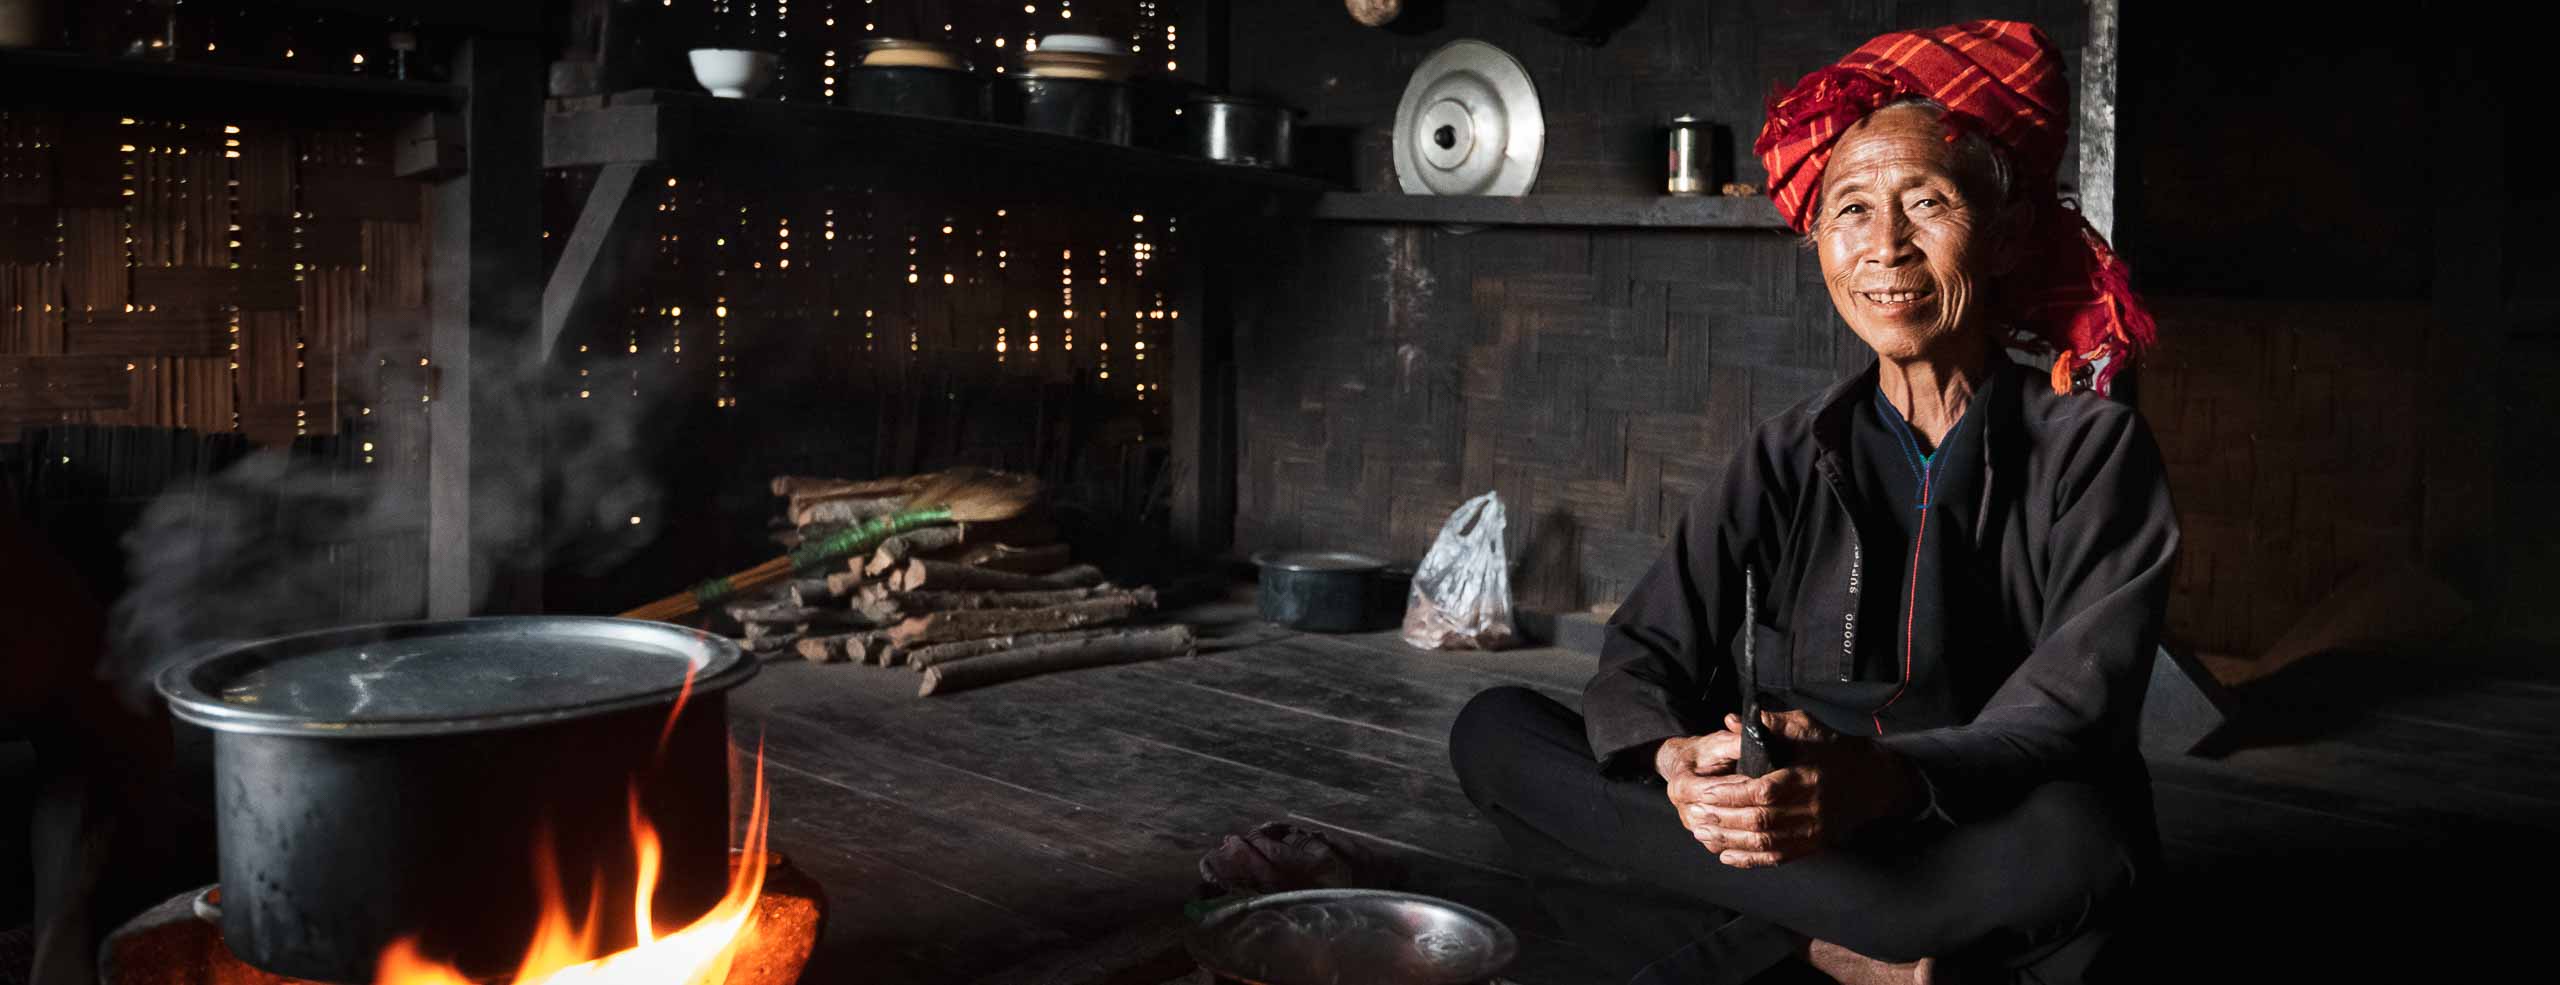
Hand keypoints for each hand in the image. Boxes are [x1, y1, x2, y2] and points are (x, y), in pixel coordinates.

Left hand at [1669, 710, 1921, 867]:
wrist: (1873, 781)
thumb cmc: (1834, 750)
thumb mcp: (1806, 728)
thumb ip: (1769, 724)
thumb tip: (1730, 720)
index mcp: (1806, 778)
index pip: (1763, 791)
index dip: (1730, 794)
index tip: (1704, 791)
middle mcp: (1810, 809)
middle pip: (1760, 821)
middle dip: (1723, 819)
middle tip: (1695, 815)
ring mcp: (1812, 832)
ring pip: (1765, 844)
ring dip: (1730, 841)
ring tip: (1702, 833)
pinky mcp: (1813, 846)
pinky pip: (1777, 858)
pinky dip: (1749, 860)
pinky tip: (1726, 854)